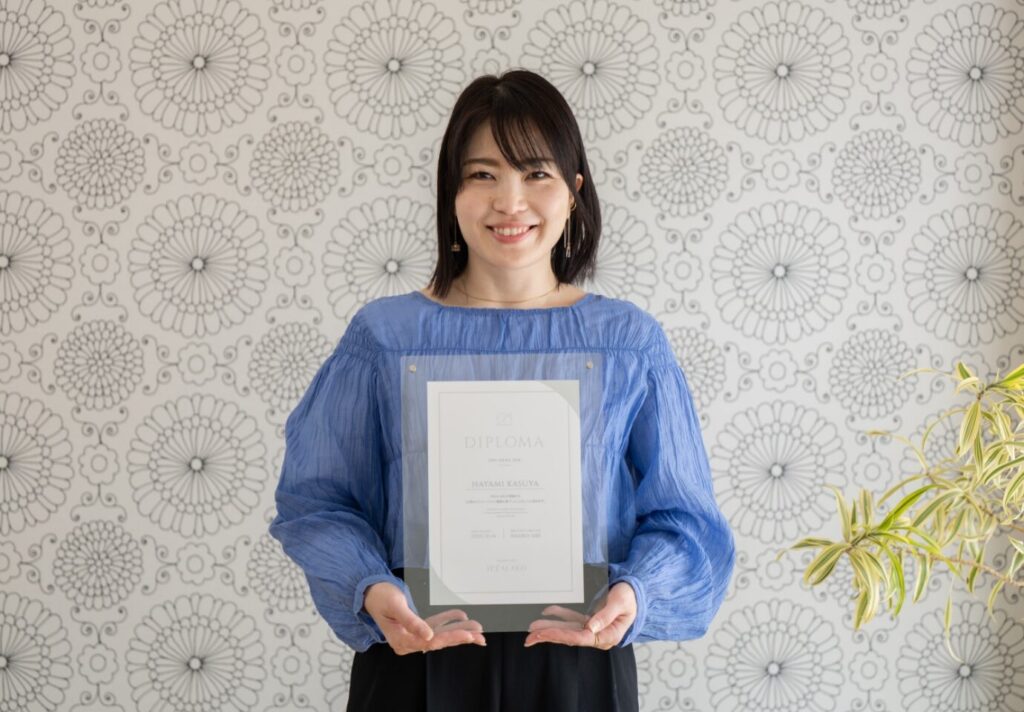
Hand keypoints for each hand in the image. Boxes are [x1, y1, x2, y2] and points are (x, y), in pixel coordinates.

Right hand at [363, 582, 485, 654]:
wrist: (371, 592)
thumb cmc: (381, 598)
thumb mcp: (396, 607)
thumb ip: (412, 622)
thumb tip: (429, 637)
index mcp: (401, 641)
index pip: (431, 643)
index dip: (451, 638)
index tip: (468, 635)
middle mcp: (408, 642)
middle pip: (439, 642)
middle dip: (460, 638)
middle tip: (480, 637)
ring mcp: (412, 635)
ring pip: (440, 635)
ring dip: (458, 631)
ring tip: (477, 629)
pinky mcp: (416, 628)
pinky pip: (435, 626)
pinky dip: (448, 621)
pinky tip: (461, 617)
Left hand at [524, 582, 636, 649]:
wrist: (635, 593)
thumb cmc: (630, 598)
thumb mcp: (620, 603)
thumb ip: (605, 616)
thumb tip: (590, 628)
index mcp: (608, 635)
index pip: (581, 638)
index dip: (561, 635)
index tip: (545, 633)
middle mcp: (598, 635)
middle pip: (570, 637)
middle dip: (549, 636)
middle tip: (529, 637)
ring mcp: (593, 628)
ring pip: (567, 630)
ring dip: (550, 628)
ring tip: (532, 628)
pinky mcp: (590, 620)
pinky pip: (572, 619)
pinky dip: (560, 615)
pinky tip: (547, 611)